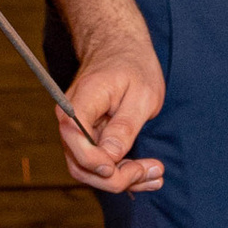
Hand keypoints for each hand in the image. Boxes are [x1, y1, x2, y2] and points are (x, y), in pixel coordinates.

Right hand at [52, 19, 165, 196]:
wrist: (121, 48)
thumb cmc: (133, 65)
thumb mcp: (141, 94)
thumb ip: (124, 126)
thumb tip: (110, 157)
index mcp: (80, 102)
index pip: (74, 138)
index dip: (93, 161)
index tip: (120, 168)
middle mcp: (71, 121)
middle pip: (80, 165)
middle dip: (115, 178)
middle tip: (154, 172)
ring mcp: (78, 133)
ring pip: (90, 171)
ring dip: (122, 179)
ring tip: (157, 175)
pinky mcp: (89, 140)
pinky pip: (100, 164)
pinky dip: (123, 172)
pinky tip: (149, 174)